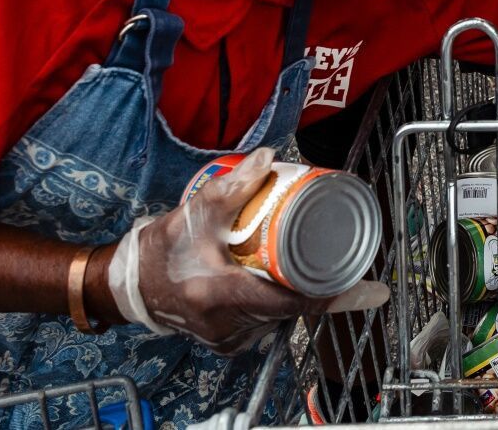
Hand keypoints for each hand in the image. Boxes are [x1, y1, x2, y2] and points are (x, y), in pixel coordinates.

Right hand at [105, 148, 388, 354]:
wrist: (128, 283)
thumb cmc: (161, 248)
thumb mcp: (196, 212)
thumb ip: (234, 185)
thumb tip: (270, 157)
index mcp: (219, 295)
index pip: (290, 301)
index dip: (333, 295)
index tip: (369, 290)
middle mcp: (226, 325)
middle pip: (290, 307)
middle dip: (315, 283)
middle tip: (338, 257)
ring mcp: (227, 338)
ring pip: (279, 316)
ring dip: (295, 291)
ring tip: (305, 261)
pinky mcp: (226, 340)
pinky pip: (265, 322)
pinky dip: (276, 302)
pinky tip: (278, 280)